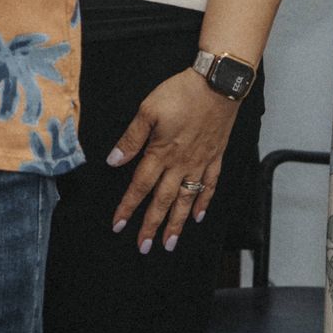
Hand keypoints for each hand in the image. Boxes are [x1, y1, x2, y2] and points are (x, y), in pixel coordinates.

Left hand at [107, 70, 240, 253]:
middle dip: (152, 226)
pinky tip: (198, 216)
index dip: (128, 206)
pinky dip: (203, 203)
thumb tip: (114, 161)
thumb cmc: (181, 93)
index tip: (118, 225)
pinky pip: (210, 186)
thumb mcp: (148, 110)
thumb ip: (131, 138)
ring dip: (176, 223)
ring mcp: (200, 163)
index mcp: (161, 153)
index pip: (140, 186)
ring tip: (169, 243)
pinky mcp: (215, 157)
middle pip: (163, 201)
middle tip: (143, 247)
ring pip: (186, 200)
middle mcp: (181, 164)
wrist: (218, 84)